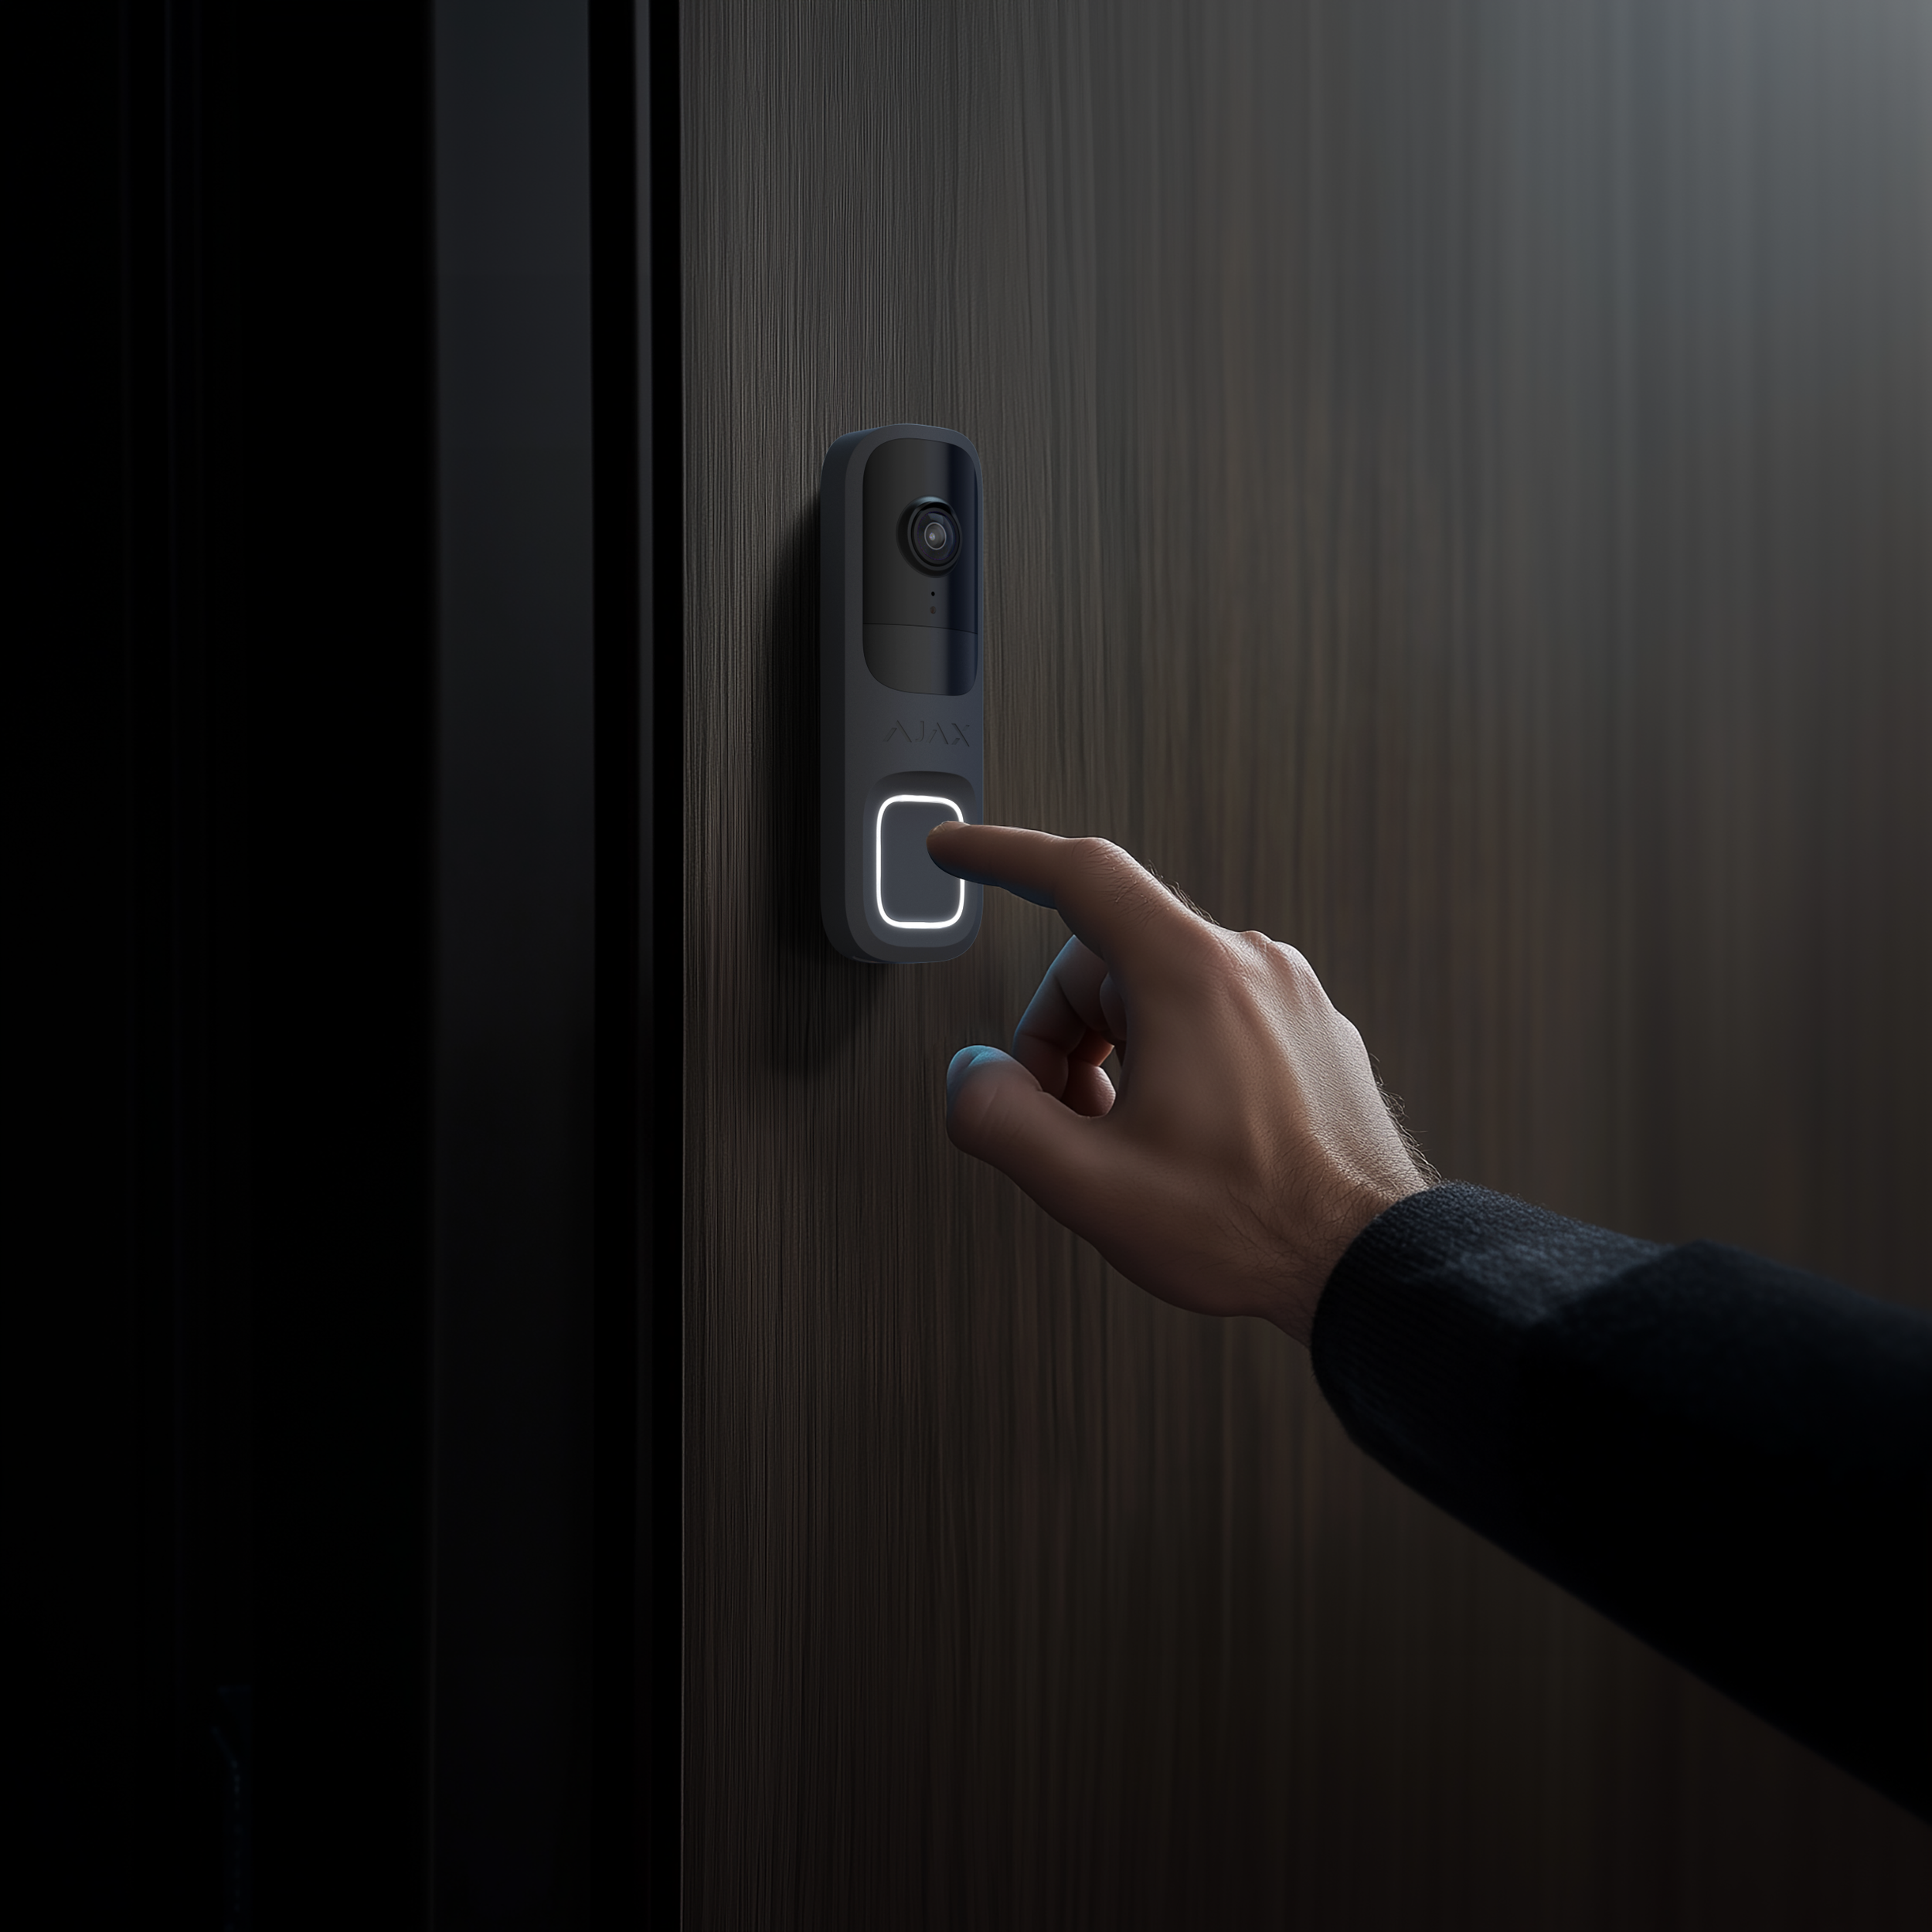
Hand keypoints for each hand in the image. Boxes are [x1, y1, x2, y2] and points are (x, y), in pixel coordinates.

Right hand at [927, 824, 1428, 1344]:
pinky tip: (1173, 1134)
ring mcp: (1286, 994)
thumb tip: (970, 1076)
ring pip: (1155, 988)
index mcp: (1191, 976)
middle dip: (1057, 1034)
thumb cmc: (1253, 1224)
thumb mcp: (1092, 1187)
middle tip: (1060, 1120)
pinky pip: (1208, 1014)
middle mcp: (1247, 965)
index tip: (955, 850)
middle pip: (1102, 957)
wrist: (1371, 1263)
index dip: (1001, 855)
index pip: (1078, 875)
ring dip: (1111, 1053)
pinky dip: (1166, 1058)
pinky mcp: (1308, 1028)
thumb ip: (1001, 1121)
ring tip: (1122, 1138)